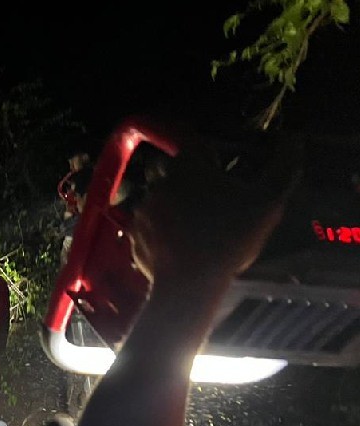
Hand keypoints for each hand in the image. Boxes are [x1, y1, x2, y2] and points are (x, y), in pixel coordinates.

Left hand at [130, 143, 297, 287]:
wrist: (189, 284)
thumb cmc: (229, 238)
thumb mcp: (267, 202)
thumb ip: (282, 168)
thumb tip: (293, 141)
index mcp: (188, 166)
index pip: (194, 144)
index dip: (207, 153)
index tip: (219, 167)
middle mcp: (160, 183)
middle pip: (169, 168)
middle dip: (183, 176)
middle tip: (204, 196)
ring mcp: (143, 210)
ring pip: (156, 196)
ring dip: (170, 203)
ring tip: (192, 223)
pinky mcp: (134, 235)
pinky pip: (147, 224)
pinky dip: (159, 229)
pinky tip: (177, 242)